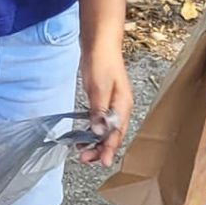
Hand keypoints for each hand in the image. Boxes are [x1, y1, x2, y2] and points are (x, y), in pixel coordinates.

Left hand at [78, 44, 132, 166]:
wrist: (99, 42)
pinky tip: (84, 135)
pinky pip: (100, 120)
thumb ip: (99, 110)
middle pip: (113, 134)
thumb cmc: (100, 61)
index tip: (102, 162)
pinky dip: (93, 130)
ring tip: (82, 152)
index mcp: (123, 106)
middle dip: (100, 149)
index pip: (117, 133)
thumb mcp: (98, 87)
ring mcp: (112, 103)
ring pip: (106, 129)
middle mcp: (120, 108)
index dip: (109, 148)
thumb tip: (99, 132)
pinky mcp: (103, 98)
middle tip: (84, 159)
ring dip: (96, 141)